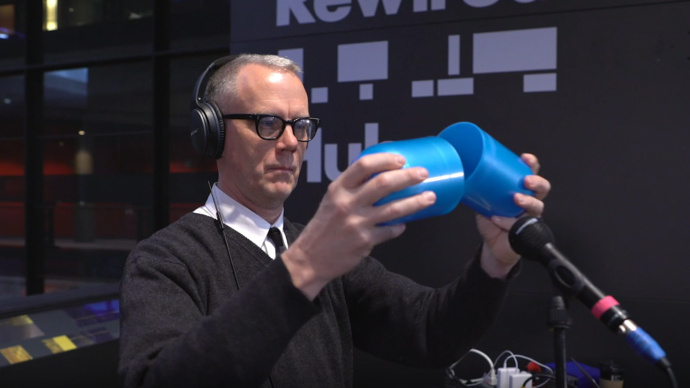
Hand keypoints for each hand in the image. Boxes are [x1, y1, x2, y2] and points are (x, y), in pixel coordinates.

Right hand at [282, 153, 436, 299]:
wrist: (310, 258)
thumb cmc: (324, 227)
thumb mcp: (332, 200)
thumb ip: (353, 188)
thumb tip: (383, 174)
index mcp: (338, 189)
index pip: (363, 165)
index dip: (386, 159)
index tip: (402, 159)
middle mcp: (346, 203)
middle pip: (383, 184)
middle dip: (408, 177)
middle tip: (423, 173)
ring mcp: (356, 223)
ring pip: (393, 209)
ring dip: (415, 202)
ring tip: (430, 196)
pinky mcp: (364, 241)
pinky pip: (390, 231)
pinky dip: (400, 226)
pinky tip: (405, 224)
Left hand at [477, 153, 550, 277]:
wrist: (493, 245)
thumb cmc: (492, 220)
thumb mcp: (483, 202)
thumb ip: (478, 190)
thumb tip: (461, 176)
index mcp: (521, 190)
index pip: (531, 173)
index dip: (532, 164)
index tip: (525, 158)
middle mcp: (530, 202)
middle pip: (542, 188)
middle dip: (537, 182)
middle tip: (526, 180)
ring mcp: (530, 217)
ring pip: (537, 206)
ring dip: (528, 201)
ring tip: (516, 199)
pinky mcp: (527, 232)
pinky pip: (521, 225)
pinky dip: (508, 222)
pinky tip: (497, 219)